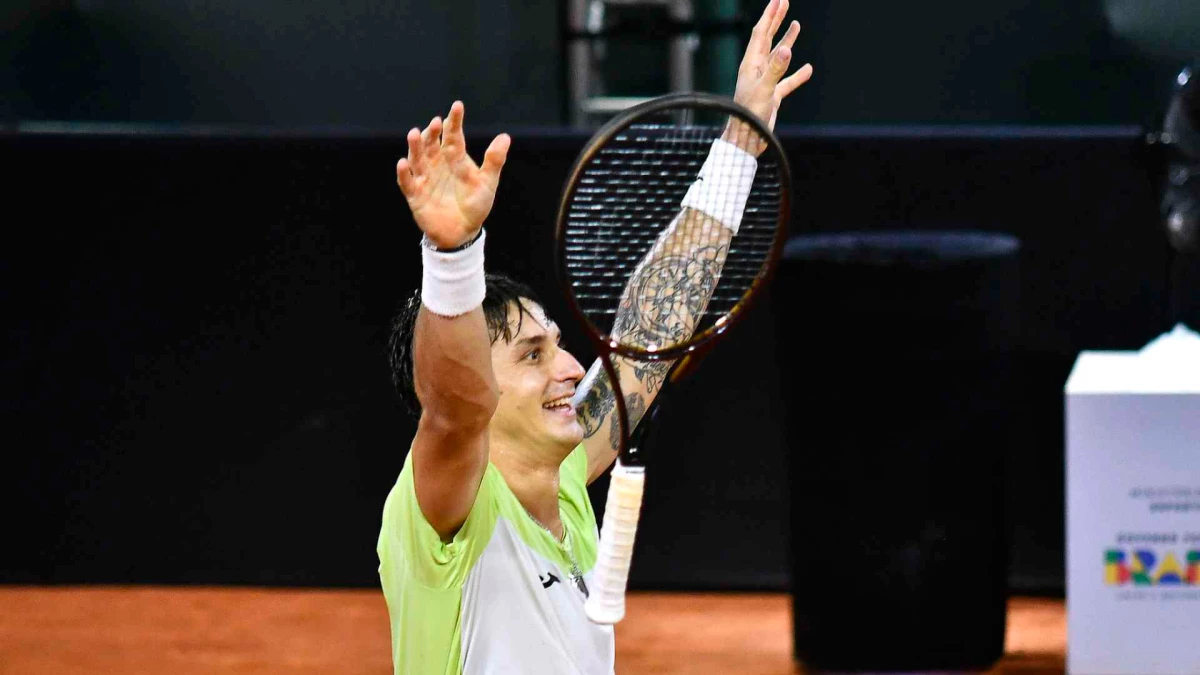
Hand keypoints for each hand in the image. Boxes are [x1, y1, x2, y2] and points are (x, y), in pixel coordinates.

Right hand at [396, 101, 510, 248]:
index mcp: (454, 158)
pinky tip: (403, 163)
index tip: (457, 107)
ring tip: (415, 134)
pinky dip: (404, 173)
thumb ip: (494, 161)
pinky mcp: (416, 195)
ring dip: (415, 147)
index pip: (453, 136)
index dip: (454, 122)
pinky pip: (408, 182)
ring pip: (417, 159)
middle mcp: (437, 164)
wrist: (463, 232)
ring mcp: (425, 179)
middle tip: (436, 122)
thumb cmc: (475, 205)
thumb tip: (505, 137)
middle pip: (431, 144)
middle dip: (432, 133)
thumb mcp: (487, 182)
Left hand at [723, 0, 812, 155]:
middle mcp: (757, 70)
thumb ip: (776, 70)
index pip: (761, 33)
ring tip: (796, 25)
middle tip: (784, 2)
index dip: (770, 15)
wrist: (746, 139)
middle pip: (767, 38)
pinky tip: (807, 69)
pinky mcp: (772, 96)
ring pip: (778, 57)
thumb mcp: (764, 90)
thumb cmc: (749, 115)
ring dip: (787, 40)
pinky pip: (787, 82)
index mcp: (751, 64)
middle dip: (776, 19)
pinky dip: (797, 75)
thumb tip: (786, 49)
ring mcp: (765, 82)